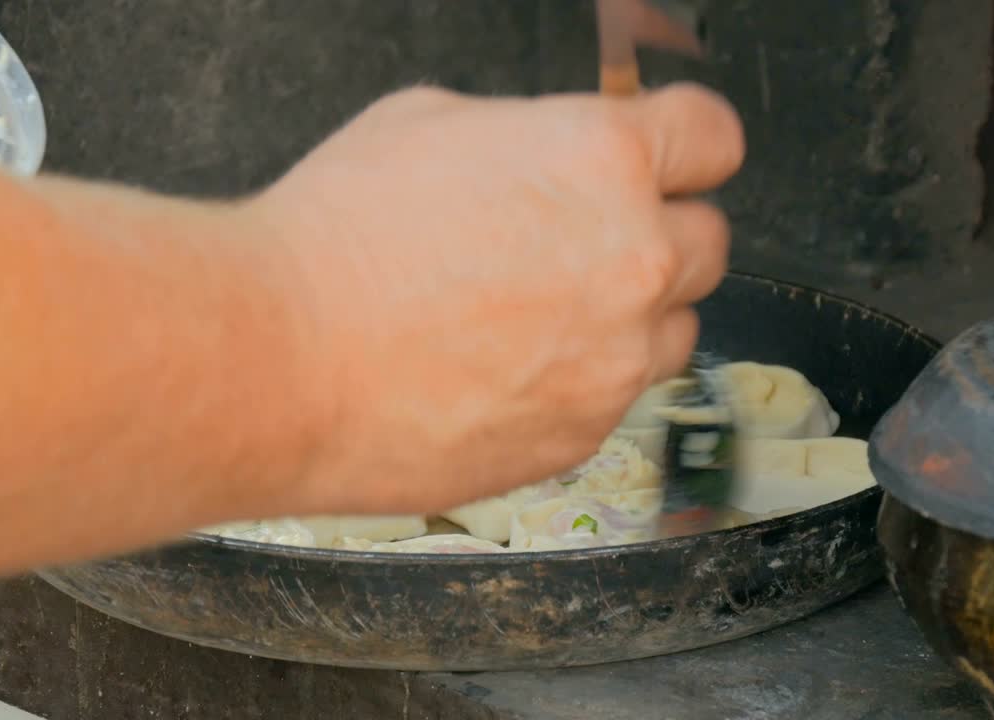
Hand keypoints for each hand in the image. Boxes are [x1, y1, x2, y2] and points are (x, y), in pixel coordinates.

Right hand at [257, 83, 743, 513]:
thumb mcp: (425, 124)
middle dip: (658, 233)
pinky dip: (577, 383)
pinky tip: (502, 372)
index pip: (711, 137)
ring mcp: (614, 359)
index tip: (671, 159)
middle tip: (586, 243)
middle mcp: (632, 259)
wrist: (281, 361)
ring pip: (673, 331)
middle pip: (707, 242)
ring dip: (630, 318)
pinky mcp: (580, 435)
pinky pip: (612, 400)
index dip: (685, 145)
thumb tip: (545, 154)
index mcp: (602, 159)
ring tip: (540, 318)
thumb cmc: (333, 241)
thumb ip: (524, 135)